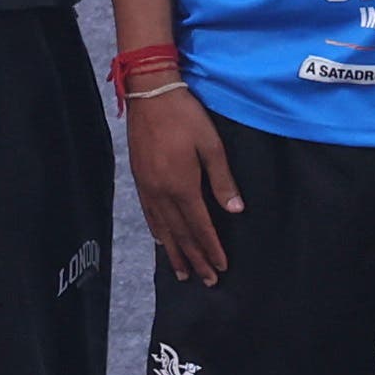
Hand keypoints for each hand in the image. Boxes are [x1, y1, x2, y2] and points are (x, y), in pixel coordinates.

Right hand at [124, 84, 235, 282]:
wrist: (151, 94)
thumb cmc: (185, 116)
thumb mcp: (212, 145)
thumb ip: (222, 180)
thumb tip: (234, 210)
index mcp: (183, 186)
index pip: (200, 227)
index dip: (211, 249)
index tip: (221, 267)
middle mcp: (162, 193)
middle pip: (181, 235)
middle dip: (195, 259)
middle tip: (207, 280)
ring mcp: (148, 188)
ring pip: (163, 229)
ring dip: (175, 253)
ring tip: (182, 273)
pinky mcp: (140, 179)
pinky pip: (149, 215)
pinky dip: (158, 233)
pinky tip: (163, 241)